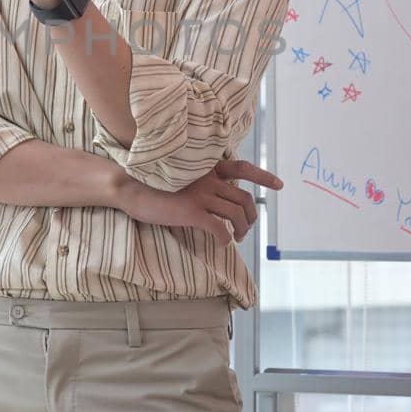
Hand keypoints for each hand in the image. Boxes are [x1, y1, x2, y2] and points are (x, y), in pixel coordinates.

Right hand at [115, 159, 284, 245]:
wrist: (131, 187)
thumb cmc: (153, 184)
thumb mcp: (181, 176)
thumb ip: (200, 180)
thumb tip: (217, 195)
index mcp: (206, 168)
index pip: (242, 168)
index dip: (263, 177)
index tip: (279, 185)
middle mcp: (207, 178)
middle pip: (244, 198)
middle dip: (251, 217)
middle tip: (246, 229)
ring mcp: (200, 194)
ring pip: (236, 214)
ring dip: (242, 229)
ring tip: (236, 238)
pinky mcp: (192, 211)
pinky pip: (219, 228)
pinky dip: (225, 238)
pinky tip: (221, 243)